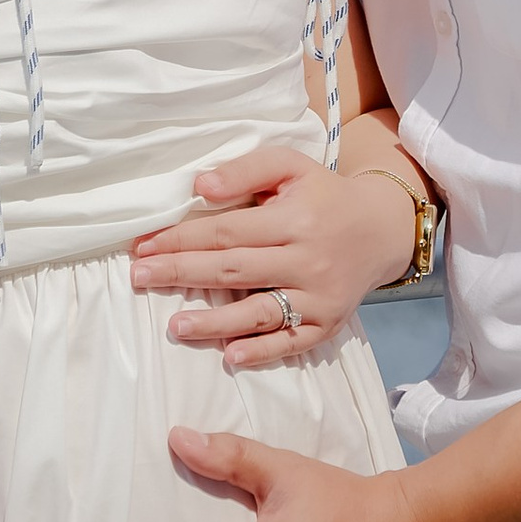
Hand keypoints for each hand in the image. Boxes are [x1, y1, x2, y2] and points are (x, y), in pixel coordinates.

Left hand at [130, 145, 418, 363]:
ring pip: (260, 313)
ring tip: (175, 326)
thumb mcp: (290, 166)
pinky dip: (261, 351)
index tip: (145, 245)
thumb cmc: (322, 195)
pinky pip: (291, 342)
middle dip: (182, 274)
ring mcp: (319, 297)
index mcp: (295, 219)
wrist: (380, 229)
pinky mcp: (328, 324)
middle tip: (140, 278)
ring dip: (215, 322)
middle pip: (235, 270)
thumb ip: (246, 170)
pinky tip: (230, 355)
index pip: (228, 231)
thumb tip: (201, 185)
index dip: (183, 238)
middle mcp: (308, 260)